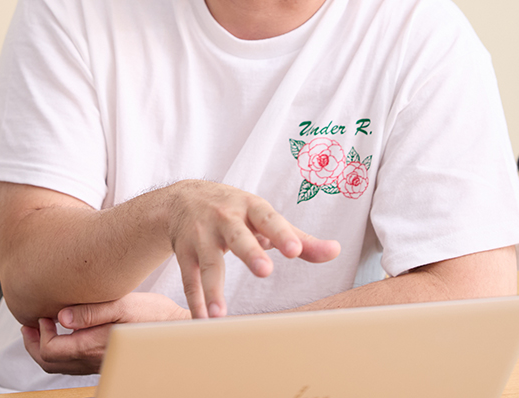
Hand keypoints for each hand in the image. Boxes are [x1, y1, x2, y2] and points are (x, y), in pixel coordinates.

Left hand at [21, 292, 188, 374]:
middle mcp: (93, 360)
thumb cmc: (152, 316)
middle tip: (30, 324)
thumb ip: (90, 311)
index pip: (50, 349)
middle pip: (50, 362)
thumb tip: (61, 316)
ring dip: (45, 347)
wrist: (175, 332)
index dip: (39, 334)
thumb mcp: (122, 305)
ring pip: (60, 365)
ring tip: (42, 328)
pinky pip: (73, 364)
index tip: (43, 315)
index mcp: (93, 346)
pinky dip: (61, 350)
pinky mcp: (105, 361)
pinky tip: (66, 334)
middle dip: (34, 343)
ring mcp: (98, 364)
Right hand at [166, 180, 339, 318]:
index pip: (269, 219)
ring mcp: (201, 235)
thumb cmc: (235, 210)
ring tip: (220, 314)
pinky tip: (203, 319)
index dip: (282, 234)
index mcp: (250, 208)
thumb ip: (300, 238)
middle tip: (264, 270)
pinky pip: (190, 278)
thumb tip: (335, 251)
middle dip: (250, 253)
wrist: (183, 199)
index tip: (295, 251)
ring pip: (209, 263)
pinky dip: (195, 300)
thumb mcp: (264, 218)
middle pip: (237, 236)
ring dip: (213, 289)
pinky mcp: (184, 252)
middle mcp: (224, 218)